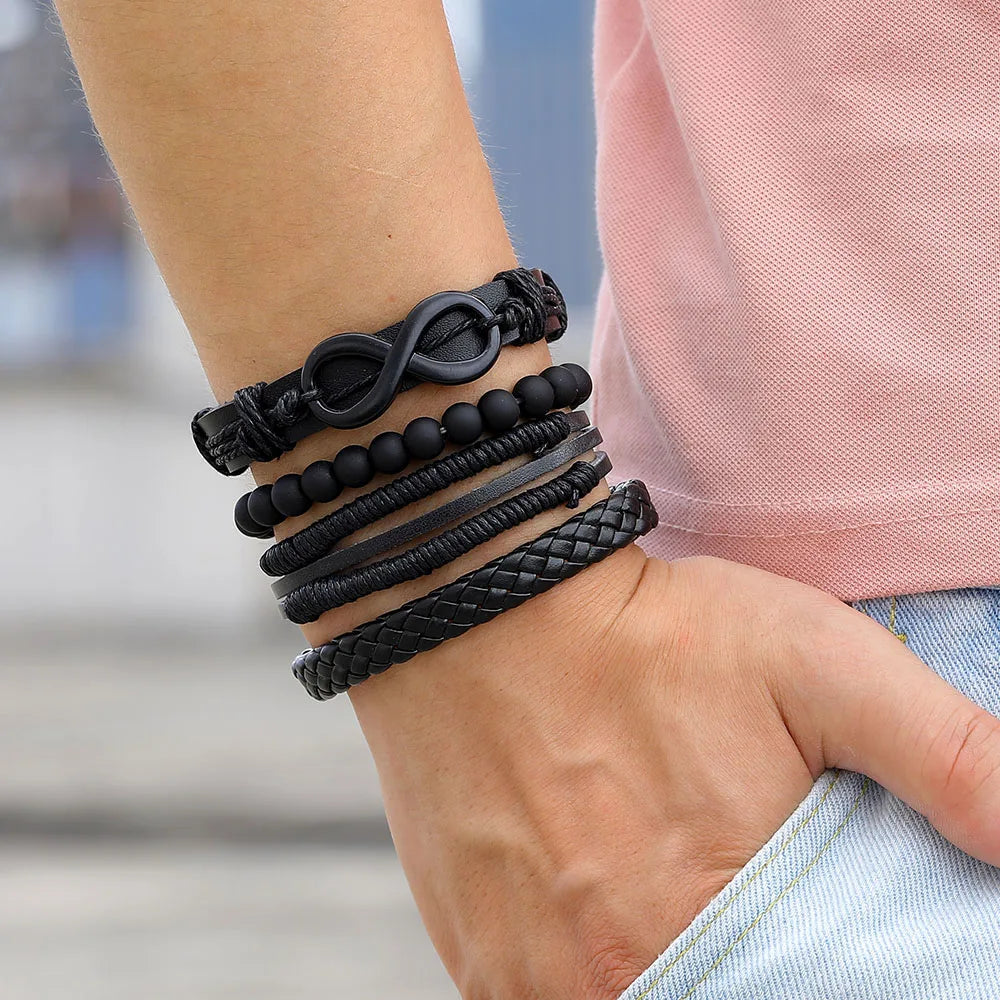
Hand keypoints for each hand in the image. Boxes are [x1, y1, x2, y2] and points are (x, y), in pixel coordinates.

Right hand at [351, 548, 999, 999]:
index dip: (814, 964)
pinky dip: (588, 966)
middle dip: (736, 961)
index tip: (795, 920)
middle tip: (716, 876)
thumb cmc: (648, 632)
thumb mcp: (820, 664)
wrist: (477, 603)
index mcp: (714, 925)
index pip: (806, 990)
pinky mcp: (475, 961)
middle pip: (715, 999)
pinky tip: (594, 888)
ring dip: (658, 964)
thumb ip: (952, 758)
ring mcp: (529, 980)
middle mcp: (610, 976)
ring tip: (650, 875)